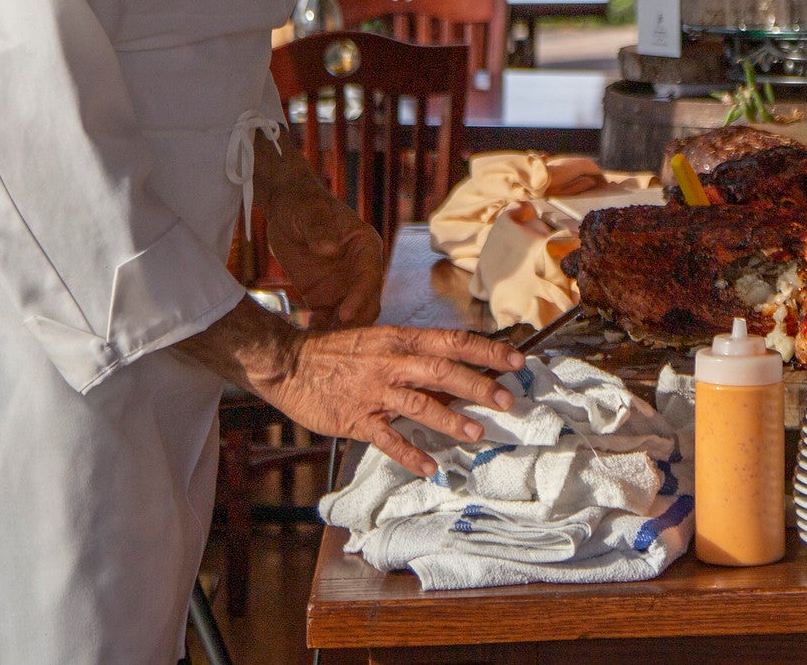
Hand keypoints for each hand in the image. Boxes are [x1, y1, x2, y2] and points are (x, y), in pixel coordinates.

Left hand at [263, 181, 386, 329]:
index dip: (360, 297)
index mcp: (366, 247)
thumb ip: (320, 229)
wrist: (284, 209)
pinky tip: (305, 337)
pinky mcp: (321, 296)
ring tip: (318, 343)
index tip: (344, 314)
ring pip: (350, 317)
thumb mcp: (310, 211)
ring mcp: (342, 286)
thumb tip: (330, 250)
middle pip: (367, 303)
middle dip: (354, 322)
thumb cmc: (302, 203)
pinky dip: (319, 330)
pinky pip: (325, 319)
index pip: (370, 277)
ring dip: (338, 331)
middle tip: (333, 338)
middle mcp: (359, 270)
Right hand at [272, 325, 526, 477]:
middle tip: (508, 401)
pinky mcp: (355, 418)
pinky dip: (409, 454)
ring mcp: (373, 391)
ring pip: (419, 404)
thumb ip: (415, 357)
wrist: (289, 362)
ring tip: (476, 434)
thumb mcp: (380, 342)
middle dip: (479, 386)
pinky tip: (430, 467)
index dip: (488, 350)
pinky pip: (386, 439)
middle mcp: (391, 362)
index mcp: (401, 339)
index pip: (454, 341)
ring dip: (450, 420)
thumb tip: (457, 371)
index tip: (518, 360)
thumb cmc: (338, 352)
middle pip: (443, 371)